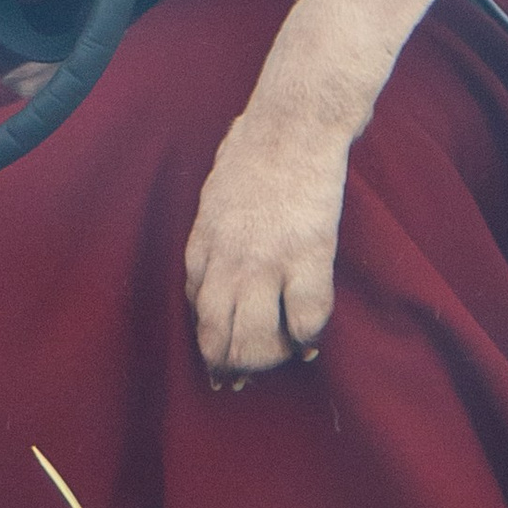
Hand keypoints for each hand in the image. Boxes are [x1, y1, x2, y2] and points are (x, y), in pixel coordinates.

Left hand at [184, 105, 351, 378]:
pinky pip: (306, 319)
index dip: (206, 337)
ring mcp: (267, 262)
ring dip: (264, 362)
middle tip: (236, 383)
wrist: (293, 125)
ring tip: (275, 369)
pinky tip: (311, 349)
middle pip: (219, 334)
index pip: (196, 305)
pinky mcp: (307, 257)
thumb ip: (213, 229)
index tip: (215, 357)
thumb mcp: (215, 191)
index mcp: (203, 242)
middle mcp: (228, 261)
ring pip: (257, 338)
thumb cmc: (254, 146)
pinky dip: (308, 341)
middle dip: (227, 366)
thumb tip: (216, 256)